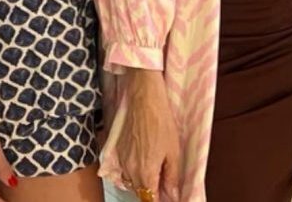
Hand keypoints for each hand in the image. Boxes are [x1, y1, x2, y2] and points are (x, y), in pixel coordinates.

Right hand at [118, 69, 180, 201]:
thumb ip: (172, 176)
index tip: (166, 195)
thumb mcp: (173, 150)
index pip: (149, 200)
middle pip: (140, 192)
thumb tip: (173, 194)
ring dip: (142, 181)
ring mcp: (122, 162)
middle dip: (152, 190)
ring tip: (155, 168)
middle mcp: (130, 171)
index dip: (159, 199)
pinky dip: (134, 170)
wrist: (144, 99)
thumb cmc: (161, 121)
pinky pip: (125, 170)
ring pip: (131, 182)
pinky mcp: (118, 152)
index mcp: (145, 174)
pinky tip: (144, 159)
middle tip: (165, 180)